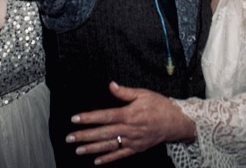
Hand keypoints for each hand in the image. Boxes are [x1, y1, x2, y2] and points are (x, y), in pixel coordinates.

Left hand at [66, 82, 194, 164]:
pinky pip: (120, 155)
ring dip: (92, 148)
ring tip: (78, 150)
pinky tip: (96, 161)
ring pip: (109, 145)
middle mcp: (129, 129)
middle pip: (103, 132)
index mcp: (129, 114)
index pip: (105, 116)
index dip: (89, 118)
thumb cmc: (160, 105)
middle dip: (85, 135)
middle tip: (69, 138)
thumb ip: (125, 92)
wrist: (176, 122)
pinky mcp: (137, 148)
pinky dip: (108, 158)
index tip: (75, 119)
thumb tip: (111, 85)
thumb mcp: (144, 94)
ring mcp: (132, 140)